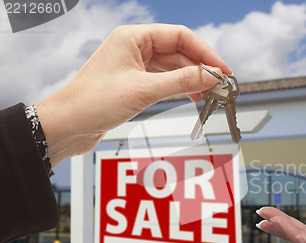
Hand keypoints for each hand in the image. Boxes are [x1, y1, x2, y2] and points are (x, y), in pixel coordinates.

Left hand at [36, 24, 230, 165]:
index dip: (205, 52)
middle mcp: (134, 48)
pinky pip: (164, 80)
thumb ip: (181, 81)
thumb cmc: (92, 102)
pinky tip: (191, 96)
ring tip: (209, 94)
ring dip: (192, 79)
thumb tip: (211, 76)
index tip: (222, 69)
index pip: (180, 36)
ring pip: (173, 67)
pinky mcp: (134, 83)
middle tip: (220, 85)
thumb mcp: (143, 90)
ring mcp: (134, 66)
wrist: (67, 126)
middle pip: (178, 51)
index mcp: (133, 37)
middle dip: (201, 68)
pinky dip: (180, 88)